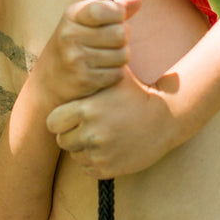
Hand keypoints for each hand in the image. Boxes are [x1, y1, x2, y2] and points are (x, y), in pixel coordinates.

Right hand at [36, 0, 141, 107]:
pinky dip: (115, 74)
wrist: (48, 81)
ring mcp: (76, 58)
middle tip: (111, 42)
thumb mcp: (86, 21)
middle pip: (120, 33)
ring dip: (120, 58)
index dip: (118, 14)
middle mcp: (71, 35)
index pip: (105, 9)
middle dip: (122, 39)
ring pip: (123, 55)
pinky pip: (117, 74)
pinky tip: (102, 71)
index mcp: (72, 16)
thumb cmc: (74, 44)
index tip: (114, 19)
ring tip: (107, 57)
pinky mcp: (84, 79)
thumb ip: (113, 8)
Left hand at [46, 67, 175, 178]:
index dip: (60, 119)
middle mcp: (91, 133)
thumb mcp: (114, 77)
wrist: (166, 118)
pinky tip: (108, 149)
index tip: (72, 116)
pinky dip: (94, 161)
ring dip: (83, 148)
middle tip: (88, 127)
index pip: (53, 122)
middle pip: (62, 140)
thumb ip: (91, 70)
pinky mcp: (108, 168)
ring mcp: (100, 153)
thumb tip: (76, 50)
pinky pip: (87, 169)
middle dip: (71, 134)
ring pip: (74, 155)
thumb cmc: (136, 93)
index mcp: (87, 109)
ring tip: (101, 136)